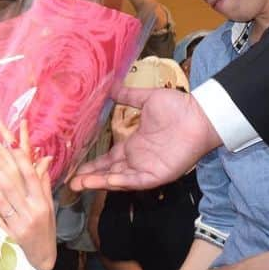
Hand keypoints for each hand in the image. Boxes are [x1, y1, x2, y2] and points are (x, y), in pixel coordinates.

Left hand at [0, 122, 56, 269]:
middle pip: (12, 182)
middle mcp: (31, 211)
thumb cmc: (46, 228)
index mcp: (42, 202)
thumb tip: (43, 158)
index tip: (9, 142)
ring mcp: (18, 223)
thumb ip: (43, 182)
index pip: (30, 175)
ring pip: (0, 196)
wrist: (43, 259)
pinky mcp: (7, 234)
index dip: (20, 158)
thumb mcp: (49, 205)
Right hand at [69, 87, 220, 190]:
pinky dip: (122, 182)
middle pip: (108, 172)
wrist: (199, 115)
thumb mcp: (147, 99)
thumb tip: (110, 86)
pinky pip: (136, 180)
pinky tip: (107, 181)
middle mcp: (137, 159)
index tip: (74, 166)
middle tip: (69, 181)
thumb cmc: (177, 107)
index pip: (107, 159)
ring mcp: (146, 168)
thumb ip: (128, 96)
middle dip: (89, 178)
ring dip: (99, 182)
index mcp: (133, 144)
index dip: (92, 164)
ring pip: (118, 179)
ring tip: (79, 184)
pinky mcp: (157, 174)